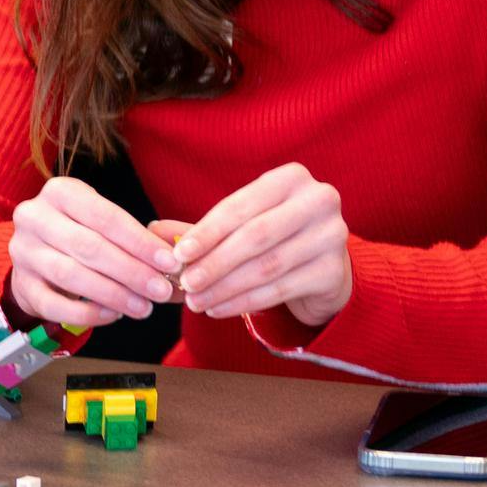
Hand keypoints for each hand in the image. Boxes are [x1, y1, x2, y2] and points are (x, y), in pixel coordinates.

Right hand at [7, 176, 180, 327]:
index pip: (105, 217)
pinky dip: (87, 314)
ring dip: (113, 294)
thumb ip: (137, 240)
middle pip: (88, 246)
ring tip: (144, 308)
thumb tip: (178, 265)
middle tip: (162, 290)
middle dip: (131, 271)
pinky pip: (54, 305)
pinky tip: (114, 315)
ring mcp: (23, 251)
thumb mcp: (103, 222)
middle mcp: (34, 217)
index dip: (140, 242)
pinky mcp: (20, 284)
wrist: (36, 253)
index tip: (171, 262)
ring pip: (70, 275)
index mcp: (59, 192)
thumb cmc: (81, 232)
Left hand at [168, 162, 352, 326]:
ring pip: (267, 265)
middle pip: (255, 235)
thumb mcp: (240, 225)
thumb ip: (200, 228)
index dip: (207, 232)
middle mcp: (319, 201)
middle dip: (215, 262)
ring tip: (196, 300)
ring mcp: (332, 236)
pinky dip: (245, 302)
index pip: (240, 206)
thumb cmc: (274, 237)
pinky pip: (280, 289)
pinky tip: (219, 308)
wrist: (323, 267)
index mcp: (291, 178)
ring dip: (225, 287)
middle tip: (185, 282)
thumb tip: (152, 230)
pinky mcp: (334, 272)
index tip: (177, 254)